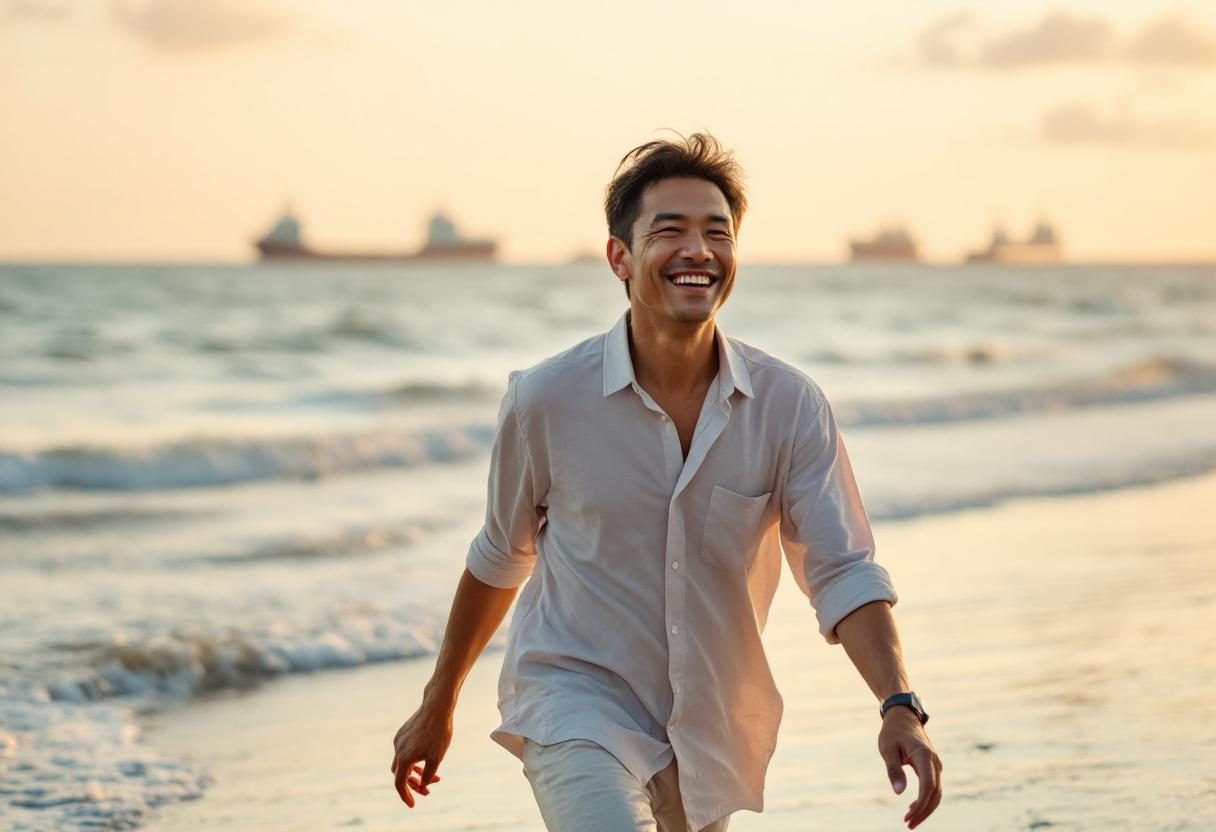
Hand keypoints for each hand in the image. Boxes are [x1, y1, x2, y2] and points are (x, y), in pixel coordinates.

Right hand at [390, 700, 452, 808]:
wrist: (436, 707)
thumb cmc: (439, 732)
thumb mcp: (437, 757)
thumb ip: (428, 774)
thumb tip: (423, 784)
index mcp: (404, 757)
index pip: (399, 783)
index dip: (405, 796)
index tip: (412, 804)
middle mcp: (398, 749)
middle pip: (400, 774)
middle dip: (413, 784)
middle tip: (428, 789)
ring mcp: (399, 740)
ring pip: (403, 762)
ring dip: (415, 772)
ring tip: (433, 776)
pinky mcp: (403, 733)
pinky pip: (404, 751)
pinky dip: (413, 760)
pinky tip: (426, 759)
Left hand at [878, 707, 941, 828]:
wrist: (902, 716)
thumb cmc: (893, 732)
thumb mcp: (888, 749)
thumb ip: (893, 770)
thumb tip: (898, 792)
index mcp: (924, 756)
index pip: (927, 786)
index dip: (920, 804)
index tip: (908, 817)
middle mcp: (934, 762)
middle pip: (935, 793)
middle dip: (923, 811)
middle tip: (908, 825)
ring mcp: (935, 765)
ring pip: (936, 792)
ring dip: (925, 808)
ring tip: (909, 820)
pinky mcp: (931, 767)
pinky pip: (933, 787)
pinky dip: (926, 800)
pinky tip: (913, 808)